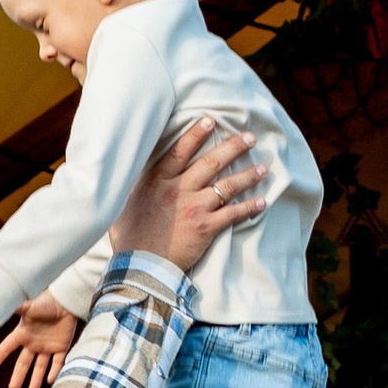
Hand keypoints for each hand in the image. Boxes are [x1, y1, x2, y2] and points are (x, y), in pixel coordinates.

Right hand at [0, 298, 81, 387]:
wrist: (65, 301)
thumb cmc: (46, 302)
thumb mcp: (29, 307)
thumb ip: (17, 309)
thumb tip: (2, 305)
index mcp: (23, 334)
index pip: (8, 347)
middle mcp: (33, 343)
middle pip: (24, 363)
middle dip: (18, 376)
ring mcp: (47, 346)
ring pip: (40, 366)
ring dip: (36, 379)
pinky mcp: (61, 347)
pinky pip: (57, 362)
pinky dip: (54, 371)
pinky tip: (50, 381)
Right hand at [111, 117, 266, 277]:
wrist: (141, 267)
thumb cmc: (130, 237)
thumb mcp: (125, 204)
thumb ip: (136, 187)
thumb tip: (130, 175)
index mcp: (158, 181)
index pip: (180, 151)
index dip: (196, 134)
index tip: (211, 121)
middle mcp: (178, 190)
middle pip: (211, 163)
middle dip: (233, 147)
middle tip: (250, 138)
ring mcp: (194, 208)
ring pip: (226, 186)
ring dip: (247, 176)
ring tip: (263, 169)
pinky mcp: (206, 227)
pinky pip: (233, 213)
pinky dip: (249, 208)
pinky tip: (261, 202)